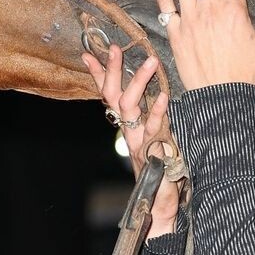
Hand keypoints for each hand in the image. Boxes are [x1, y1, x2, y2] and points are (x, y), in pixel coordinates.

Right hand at [81, 45, 179, 236]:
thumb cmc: (162, 171)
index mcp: (128, 126)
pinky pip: (153, 129)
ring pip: (130, 108)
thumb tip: (157, 95)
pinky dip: (158, 112)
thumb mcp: (157, 138)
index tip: (89, 53)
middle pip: (114, 97)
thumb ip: (153, 118)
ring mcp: (138, 141)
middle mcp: (129, 132)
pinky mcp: (152, 153)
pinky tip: (164, 97)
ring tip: (150, 62)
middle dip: (112, 71)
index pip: (109, 94)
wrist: (160, 205)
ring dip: (138, 84)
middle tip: (115, 49)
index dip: (99, 74)